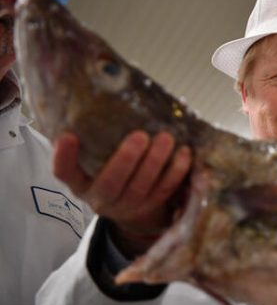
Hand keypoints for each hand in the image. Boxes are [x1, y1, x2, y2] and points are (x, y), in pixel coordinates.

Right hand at [53, 130, 191, 256]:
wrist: (129, 205)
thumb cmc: (108, 170)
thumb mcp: (93, 160)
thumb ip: (91, 140)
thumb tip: (90, 97)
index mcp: (80, 183)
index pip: (64, 173)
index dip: (64, 157)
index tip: (68, 136)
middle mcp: (100, 199)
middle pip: (110, 184)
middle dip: (126, 160)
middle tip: (140, 135)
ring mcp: (127, 206)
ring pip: (141, 187)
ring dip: (156, 163)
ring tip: (167, 138)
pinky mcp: (151, 206)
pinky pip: (165, 190)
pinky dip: (176, 172)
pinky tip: (184, 153)